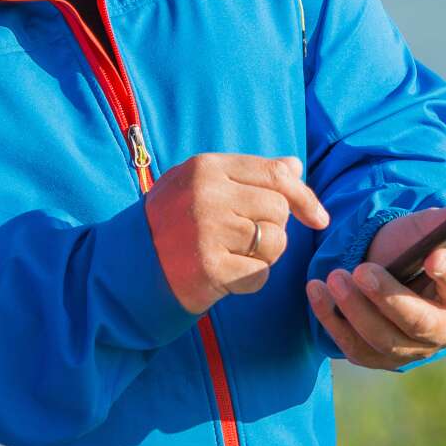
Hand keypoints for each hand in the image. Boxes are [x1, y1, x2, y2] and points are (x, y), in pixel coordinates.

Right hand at [145, 153, 329, 313]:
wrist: (127, 264)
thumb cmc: (172, 221)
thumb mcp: (202, 183)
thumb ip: (248, 173)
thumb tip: (295, 166)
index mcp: (207, 167)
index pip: (276, 175)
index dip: (305, 197)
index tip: (318, 218)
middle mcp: (207, 195)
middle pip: (279, 210)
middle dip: (272, 228)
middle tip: (243, 238)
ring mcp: (207, 231)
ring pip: (275, 242)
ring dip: (263, 255)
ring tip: (234, 255)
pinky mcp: (210, 268)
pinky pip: (259, 274)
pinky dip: (250, 280)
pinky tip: (227, 275)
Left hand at [305, 196, 445, 370]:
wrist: (379, 269)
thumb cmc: (410, 249)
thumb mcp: (427, 229)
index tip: (432, 255)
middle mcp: (443, 330)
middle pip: (419, 322)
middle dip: (388, 298)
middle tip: (360, 271)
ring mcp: (410, 349)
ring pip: (383, 339)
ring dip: (354, 309)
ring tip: (332, 277)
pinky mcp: (378, 358)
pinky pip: (355, 347)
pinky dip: (332, 321)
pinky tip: (316, 292)